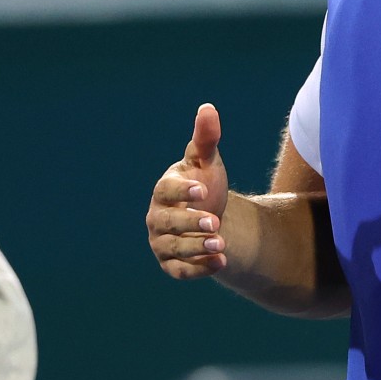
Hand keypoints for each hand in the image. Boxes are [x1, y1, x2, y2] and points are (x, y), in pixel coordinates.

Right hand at [145, 103, 229, 279]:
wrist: (213, 218)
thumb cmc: (205, 185)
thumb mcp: (208, 162)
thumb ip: (206, 139)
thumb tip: (208, 108)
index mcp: (165, 190)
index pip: (166, 190)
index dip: (182, 191)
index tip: (201, 189)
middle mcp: (158, 217)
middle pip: (168, 222)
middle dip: (189, 223)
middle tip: (214, 222)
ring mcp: (163, 242)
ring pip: (174, 248)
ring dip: (196, 247)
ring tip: (222, 243)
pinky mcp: (173, 264)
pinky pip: (181, 271)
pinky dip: (199, 269)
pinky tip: (222, 262)